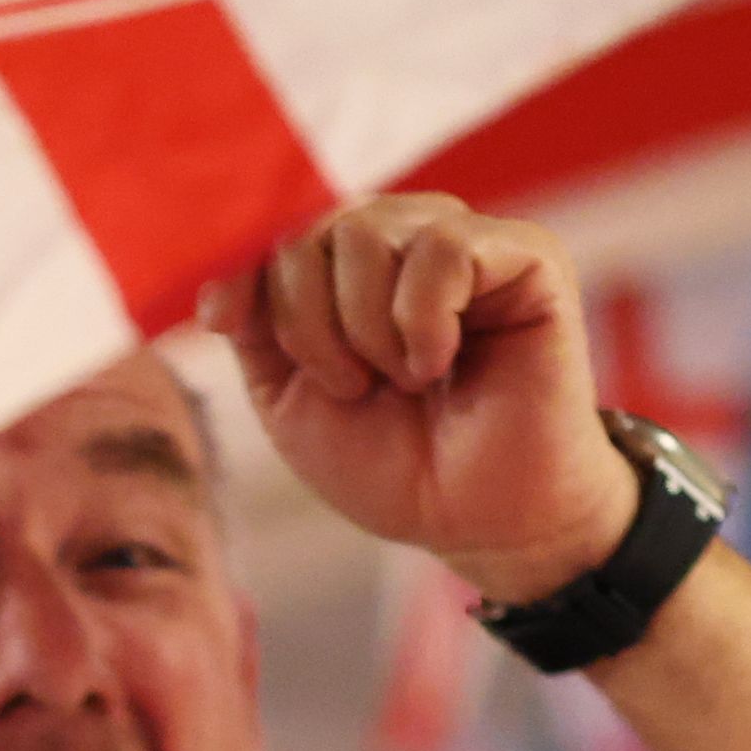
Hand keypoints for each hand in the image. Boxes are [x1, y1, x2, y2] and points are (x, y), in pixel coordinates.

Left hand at [199, 194, 646, 603]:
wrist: (478, 522)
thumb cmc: (398, 466)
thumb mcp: (293, 400)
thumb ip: (256, 330)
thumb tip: (221, 281)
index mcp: (356, 268)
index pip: (279, 228)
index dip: (242, 268)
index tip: (223, 319)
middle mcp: (411, 240)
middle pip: (315, 228)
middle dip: (308, 320)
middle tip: (354, 386)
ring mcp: (470, 241)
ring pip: (369, 230)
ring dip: (364, 326)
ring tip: (404, 381)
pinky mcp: (529, 256)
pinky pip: (444, 247)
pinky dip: (420, 317)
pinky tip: (436, 362)